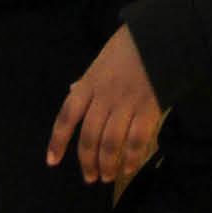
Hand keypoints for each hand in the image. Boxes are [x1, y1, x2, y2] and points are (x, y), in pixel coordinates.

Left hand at [47, 25, 167, 185]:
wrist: (159, 35)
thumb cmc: (129, 46)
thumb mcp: (100, 61)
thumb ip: (87, 82)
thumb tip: (72, 92)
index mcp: (88, 84)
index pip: (66, 116)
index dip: (57, 141)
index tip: (52, 161)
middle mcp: (103, 97)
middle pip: (89, 137)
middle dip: (87, 161)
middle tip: (90, 177)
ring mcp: (126, 103)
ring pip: (110, 143)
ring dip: (107, 164)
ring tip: (107, 177)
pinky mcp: (148, 108)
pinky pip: (136, 140)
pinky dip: (132, 158)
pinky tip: (130, 167)